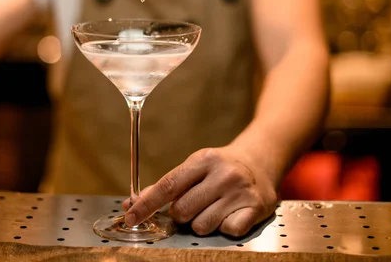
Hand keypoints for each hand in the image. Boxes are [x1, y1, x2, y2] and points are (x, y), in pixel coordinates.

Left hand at [123, 146, 277, 236]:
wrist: (260, 162)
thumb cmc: (219, 169)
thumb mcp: (194, 168)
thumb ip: (165, 186)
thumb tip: (132, 204)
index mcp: (203, 160)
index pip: (168, 186)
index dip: (147, 204)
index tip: (131, 217)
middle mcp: (223, 174)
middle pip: (182, 210)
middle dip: (180, 214)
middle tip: (193, 205)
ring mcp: (240, 192)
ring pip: (202, 226)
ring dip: (201, 222)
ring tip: (212, 208)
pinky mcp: (255, 208)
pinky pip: (226, 231)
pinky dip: (223, 227)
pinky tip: (228, 213)